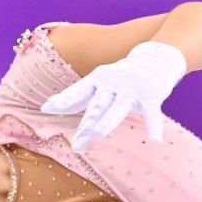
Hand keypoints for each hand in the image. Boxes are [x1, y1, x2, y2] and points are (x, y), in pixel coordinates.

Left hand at [40, 40, 186, 152]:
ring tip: (98, 134)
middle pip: (97, 105)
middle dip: (86, 122)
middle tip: (76, 142)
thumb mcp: (97, 83)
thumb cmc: (119, 78)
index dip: (63, 100)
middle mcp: (112, 84)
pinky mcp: (151, 98)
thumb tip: (47, 106)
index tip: (47, 108)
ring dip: (108, 122)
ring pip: (118, 109)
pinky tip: (155, 141)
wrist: (154, 59)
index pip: (78, 91)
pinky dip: (154, 128)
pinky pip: (152, 115)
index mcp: (97, 80)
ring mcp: (132, 91)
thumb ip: (76, 97)